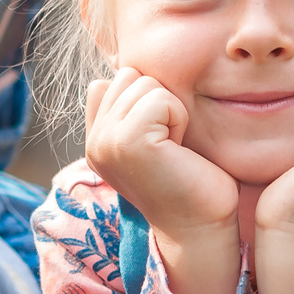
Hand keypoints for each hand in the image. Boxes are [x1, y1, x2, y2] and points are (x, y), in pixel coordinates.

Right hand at [83, 69, 238, 237]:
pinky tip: (179, 149)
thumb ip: (129, 108)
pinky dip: (178, 118)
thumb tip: (119, 68)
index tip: (159, 140)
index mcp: (96, 141)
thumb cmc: (188, 180)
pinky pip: (159, 98)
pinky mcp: (127, 141)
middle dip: (159, 100)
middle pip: (129, 75)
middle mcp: (93, 142)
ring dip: (170, 109)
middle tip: (170, 143)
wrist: (200, 225)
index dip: (145, 100)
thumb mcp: (152, 138)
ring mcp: (106, 142)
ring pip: (144, 82)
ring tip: (174, 146)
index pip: (110, 82)